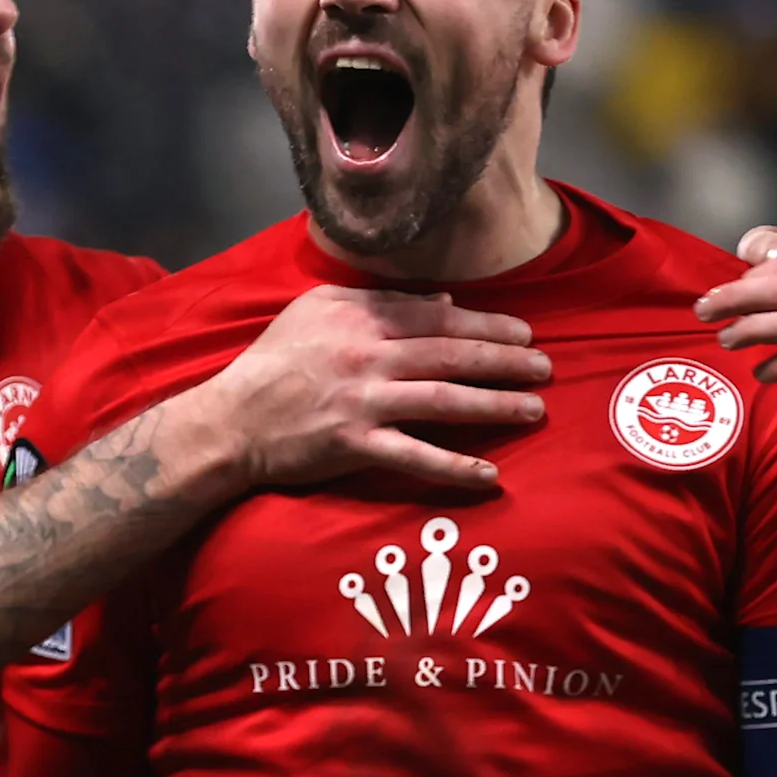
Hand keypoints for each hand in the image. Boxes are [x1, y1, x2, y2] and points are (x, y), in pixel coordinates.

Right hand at [188, 287, 551, 494]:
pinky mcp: (354, 445)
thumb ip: (379, 301)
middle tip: (546, 367)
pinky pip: (414, 457)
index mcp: (360, 319)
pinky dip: (453, 468)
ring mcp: (362, 403)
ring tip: (534, 410)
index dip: (485, 323)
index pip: (436, 317)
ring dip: (494, 405)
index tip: (523, 331)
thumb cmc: (272, 362)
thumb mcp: (317, 311)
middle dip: (504, 359)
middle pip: (449, 354)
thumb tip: (442, 301)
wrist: (230, 420)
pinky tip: (489, 475)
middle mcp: (367, 357)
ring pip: (442, 400)